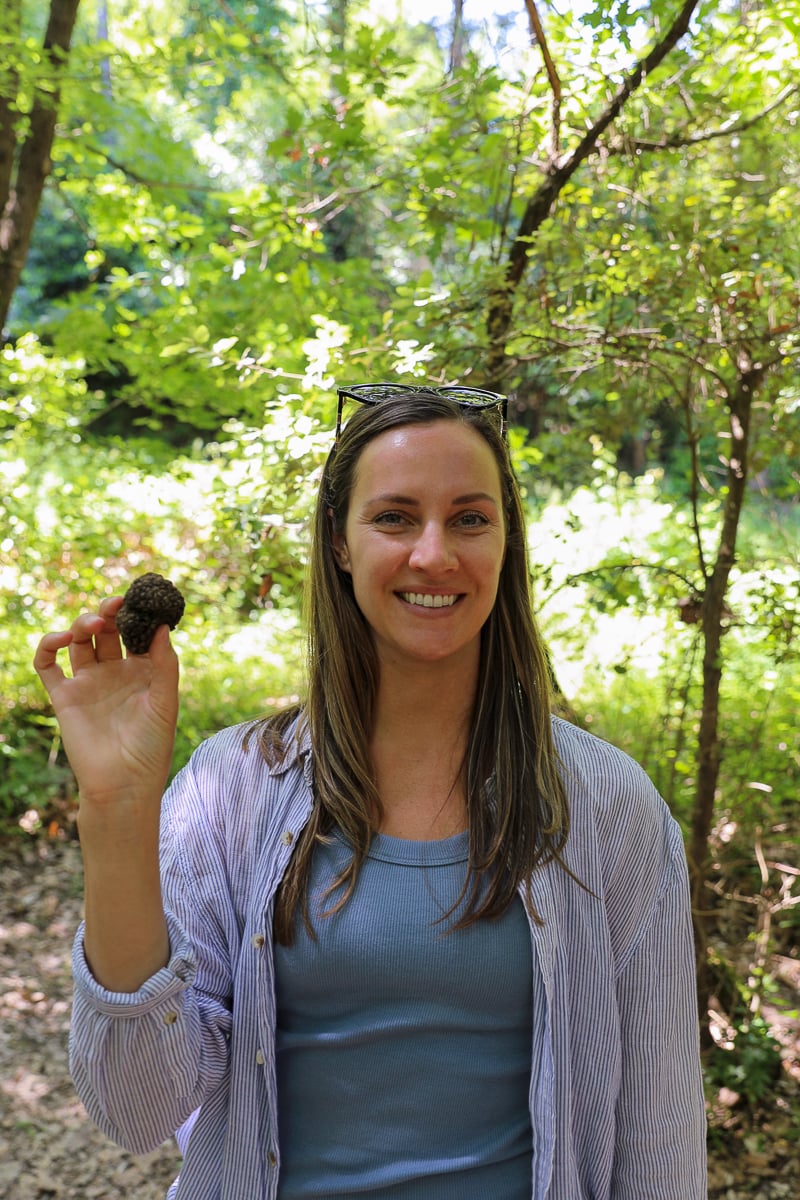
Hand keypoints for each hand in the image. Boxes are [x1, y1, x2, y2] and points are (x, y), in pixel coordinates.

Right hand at [33, 596, 178, 807]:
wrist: (123, 786)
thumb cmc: (152, 748)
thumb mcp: (165, 703)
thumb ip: (165, 665)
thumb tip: (163, 626)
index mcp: (143, 671)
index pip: (138, 633)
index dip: (137, 614)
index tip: (140, 598)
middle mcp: (114, 673)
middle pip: (108, 631)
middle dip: (109, 613)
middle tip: (115, 603)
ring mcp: (88, 683)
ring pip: (80, 641)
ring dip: (83, 624)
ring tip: (94, 623)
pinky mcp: (64, 696)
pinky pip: (48, 665)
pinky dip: (49, 645)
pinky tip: (61, 638)